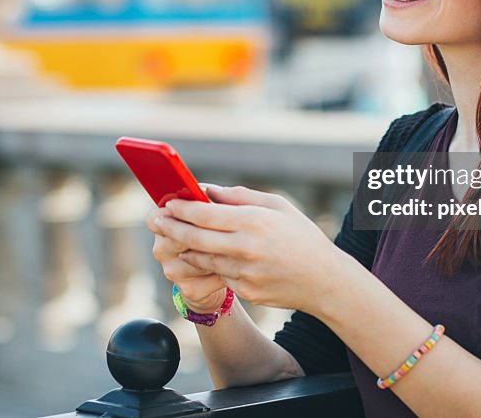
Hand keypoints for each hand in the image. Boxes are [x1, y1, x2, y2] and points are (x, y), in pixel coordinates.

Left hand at [155, 184, 344, 314]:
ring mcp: (244, 273)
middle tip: (156, 220)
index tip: (167, 202)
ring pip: (202, 259)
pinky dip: (209, 264)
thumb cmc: (301, 236)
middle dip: (171, 227)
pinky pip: (219, 274)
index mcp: (254, 221)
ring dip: (184, 247)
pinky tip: (200, 255)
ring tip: (172, 236)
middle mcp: (246, 248)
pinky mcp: (245, 291)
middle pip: (195, 237)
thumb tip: (207, 190)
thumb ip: (240, 196)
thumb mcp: (277, 206)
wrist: (324, 280)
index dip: (181, 208)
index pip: (205, 213)